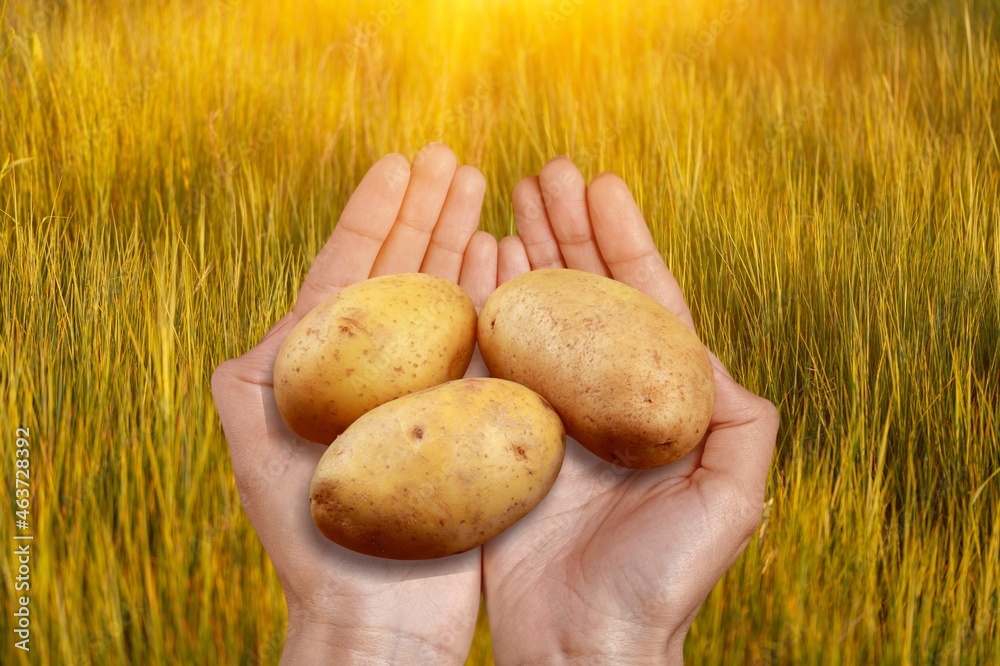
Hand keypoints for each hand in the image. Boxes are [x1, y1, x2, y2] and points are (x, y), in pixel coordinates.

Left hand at [211, 144, 495, 663]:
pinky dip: (496, 296)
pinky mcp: (469, 418)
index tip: (404, 161)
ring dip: (464, 240)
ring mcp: (425, 391)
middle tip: (456, 160)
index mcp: (324, 363)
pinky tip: (509, 257)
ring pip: (448, 298)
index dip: (378, 209)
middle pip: (405, 270)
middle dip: (428, 210)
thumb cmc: (317, 532)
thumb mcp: (259, 438)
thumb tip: (287, 311)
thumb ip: (258, 365)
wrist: (382, 613)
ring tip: (487, 191)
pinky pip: (487, 343)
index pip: (352, 265)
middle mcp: (378, 369)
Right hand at [482, 157, 778, 664]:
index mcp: (653, 399)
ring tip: (502, 201)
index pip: (640, 299)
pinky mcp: (498, 436)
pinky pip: (486, 359)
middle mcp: (600, 395)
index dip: (622, 239)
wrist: (585, 643)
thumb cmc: (663, 580)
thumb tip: (707, 349)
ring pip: (533, 315)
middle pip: (582, 293)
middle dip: (565, 230)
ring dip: (520, 255)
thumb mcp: (733, 500)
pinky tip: (470, 267)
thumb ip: (739, 422)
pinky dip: (478, 309)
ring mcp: (547, 412)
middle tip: (541, 172)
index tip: (601, 184)